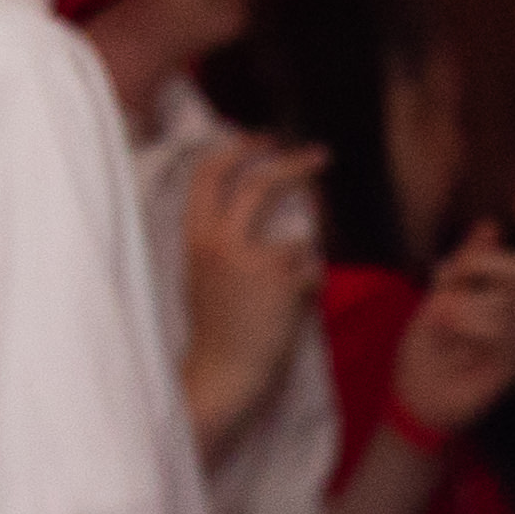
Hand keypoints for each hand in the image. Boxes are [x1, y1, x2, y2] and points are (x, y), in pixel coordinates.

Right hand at [178, 134, 326, 450]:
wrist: (224, 373)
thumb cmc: (217, 328)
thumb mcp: (205, 274)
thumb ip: (226, 239)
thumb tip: (267, 210)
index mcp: (195, 237)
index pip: (207, 174)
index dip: (237, 150)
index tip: (263, 140)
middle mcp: (218, 241)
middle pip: (256, 180)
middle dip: (292, 162)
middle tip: (319, 156)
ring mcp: (251, 258)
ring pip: (297, 227)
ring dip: (313, 229)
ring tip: (313, 253)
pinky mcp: (281, 280)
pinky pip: (310, 267)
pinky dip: (309, 283)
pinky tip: (293, 306)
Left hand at [391, 205, 514, 440]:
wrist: (419, 400)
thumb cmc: (429, 348)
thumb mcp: (440, 294)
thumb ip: (466, 264)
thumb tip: (490, 225)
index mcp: (513, 295)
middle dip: (484, 263)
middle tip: (446, 280)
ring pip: (507, 299)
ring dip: (464, 302)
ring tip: (441, 319)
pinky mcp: (513, 360)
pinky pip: (497, 327)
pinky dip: (463, 323)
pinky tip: (447, 336)